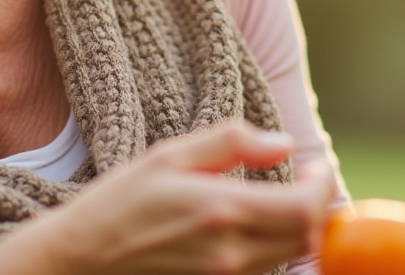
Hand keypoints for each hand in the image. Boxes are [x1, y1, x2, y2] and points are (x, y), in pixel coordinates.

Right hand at [0, 119, 336, 274]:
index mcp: (220, 209)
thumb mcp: (168, 155)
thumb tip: (283, 143)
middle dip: (317, 206)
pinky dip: (274, 249)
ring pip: (289, 257)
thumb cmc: (119, 202)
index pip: (305, 208)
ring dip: (297, 229)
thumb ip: (231, 142)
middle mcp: (229, 253)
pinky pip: (264, 272)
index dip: (323, 186)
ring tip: (283, 200)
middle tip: (308, 181)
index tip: (315, 167)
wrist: (81, 260)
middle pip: (306, 237)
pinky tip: (256, 227)